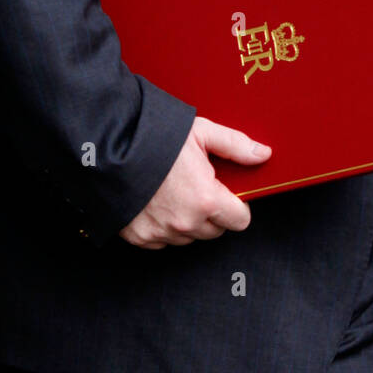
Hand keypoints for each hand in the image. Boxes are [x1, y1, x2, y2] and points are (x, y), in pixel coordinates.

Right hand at [118, 117, 271, 248]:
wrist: (108, 149)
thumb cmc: (155, 138)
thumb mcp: (201, 132)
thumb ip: (235, 145)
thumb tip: (263, 154)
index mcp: (206, 200)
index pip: (240, 220)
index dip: (237, 205)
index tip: (227, 193)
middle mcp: (186, 223)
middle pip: (216, 231)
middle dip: (213, 213)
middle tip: (198, 186)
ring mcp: (161, 234)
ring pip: (189, 237)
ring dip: (188, 221)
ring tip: (175, 192)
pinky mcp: (140, 238)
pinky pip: (163, 240)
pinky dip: (164, 226)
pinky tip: (157, 202)